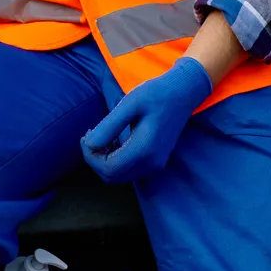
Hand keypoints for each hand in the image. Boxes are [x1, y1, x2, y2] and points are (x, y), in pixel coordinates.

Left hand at [80, 57, 212, 183]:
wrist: (182, 93)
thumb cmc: (156, 94)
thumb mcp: (130, 103)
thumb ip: (109, 125)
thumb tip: (89, 144)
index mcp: (145, 149)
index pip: (109, 168)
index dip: (91, 156)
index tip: (87, 134)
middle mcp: (151, 163)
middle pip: (111, 176)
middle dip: (94, 159)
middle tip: (90, 134)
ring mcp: (155, 165)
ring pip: (117, 176)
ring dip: (102, 160)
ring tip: (100, 135)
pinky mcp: (154, 163)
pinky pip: (126, 170)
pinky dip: (113, 160)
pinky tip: (111, 141)